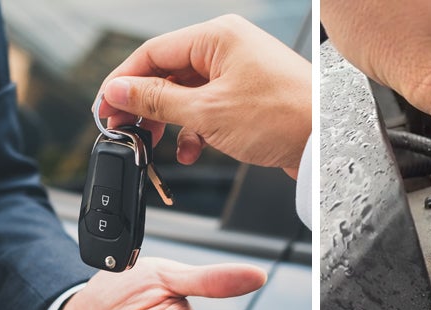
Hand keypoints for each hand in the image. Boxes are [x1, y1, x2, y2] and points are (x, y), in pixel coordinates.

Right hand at [97, 15, 311, 176]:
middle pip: (166, 73)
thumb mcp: (206, 112)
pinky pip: (205, 109)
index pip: (152, 53)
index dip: (122, 82)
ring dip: (168, 122)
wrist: (326, 142)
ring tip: (154, 144)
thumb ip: (156, 101)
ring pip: (184, 95)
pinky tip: (190, 151)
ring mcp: (237, 72)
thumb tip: (118, 92)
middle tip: (123, 130)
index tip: (104, 108)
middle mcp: (226, 49)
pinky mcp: (246, 97)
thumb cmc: (283, 117)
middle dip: (144, 106)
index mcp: (216, 37)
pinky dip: (193, 131)